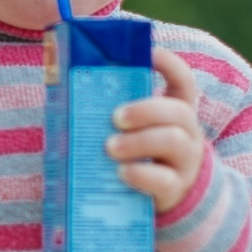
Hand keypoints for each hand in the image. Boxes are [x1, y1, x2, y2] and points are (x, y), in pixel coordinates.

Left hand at [108, 48, 205, 212]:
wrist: (167, 199)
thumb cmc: (141, 154)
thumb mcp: (137, 130)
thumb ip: (117, 109)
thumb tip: (64, 81)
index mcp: (176, 111)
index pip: (183, 81)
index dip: (169, 64)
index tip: (148, 52)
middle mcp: (187, 133)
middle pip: (177, 112)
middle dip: (146, 110)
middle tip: (116, 117)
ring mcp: (184, 162)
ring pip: (172, 141)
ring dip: (139, 141)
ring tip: (110, 147)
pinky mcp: (174, 189)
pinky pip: (163, 180)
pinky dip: (141, 174)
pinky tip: (122, 172)